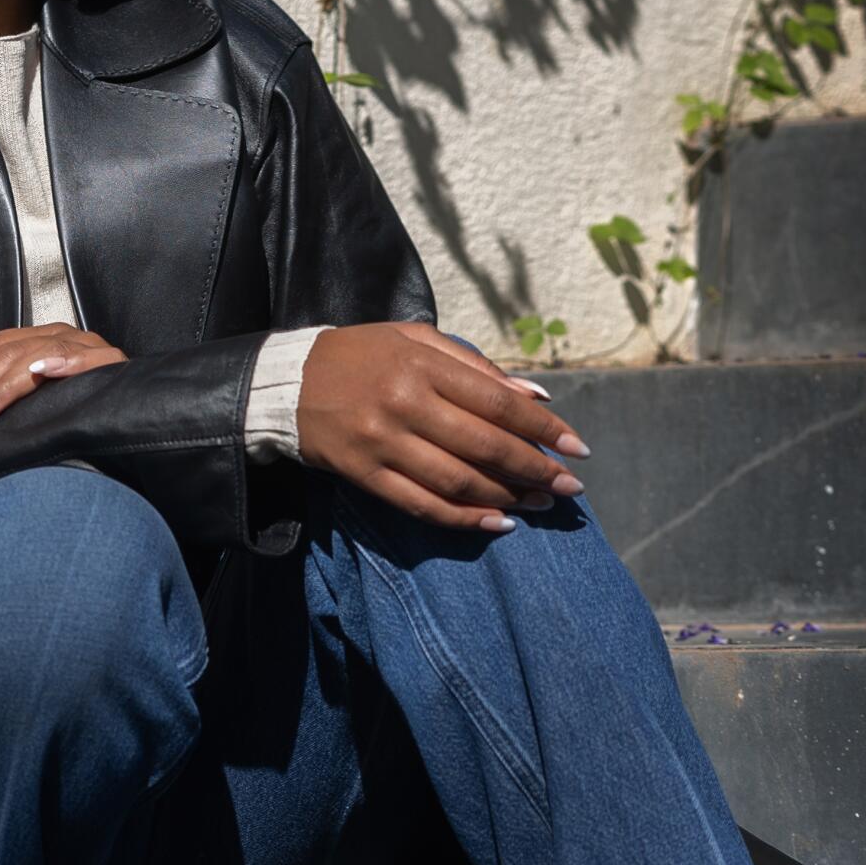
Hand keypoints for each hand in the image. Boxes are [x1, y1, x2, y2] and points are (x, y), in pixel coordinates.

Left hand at [0, 325, 126, 449]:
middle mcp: (58, 335)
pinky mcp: (111, 361)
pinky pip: (86, 359)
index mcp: (36, 338)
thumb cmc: (78, 401)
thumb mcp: (28, 385)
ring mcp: (85, 345)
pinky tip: (41, 373)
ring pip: (33, 358)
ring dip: (0, 389)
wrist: (134, 405)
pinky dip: (63, 363)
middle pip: (1, 354)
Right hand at [295, 321, 590, 532]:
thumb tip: (536, 398)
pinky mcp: (364, 475)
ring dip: (507, 497)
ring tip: (539, 505)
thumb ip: (476, 367)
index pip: (498, 402)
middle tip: (569, 486)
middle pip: (485, 446)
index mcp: (423, 365)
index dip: (543, 429)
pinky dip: (463, 518)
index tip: (578, 447)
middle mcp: (405, 403)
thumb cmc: (363, 356)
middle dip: (535, 470)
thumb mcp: (416, 341)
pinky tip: (496, 524)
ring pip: (457, 480)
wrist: (287, 382)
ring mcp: (382, 443)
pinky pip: (421, 505)